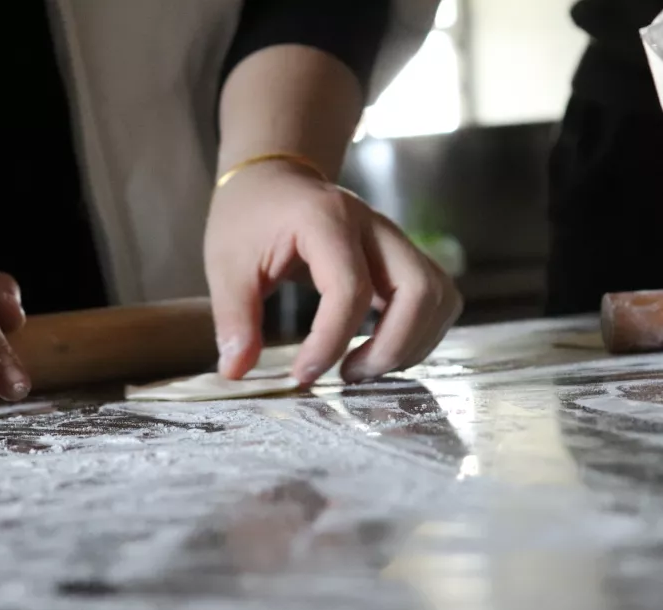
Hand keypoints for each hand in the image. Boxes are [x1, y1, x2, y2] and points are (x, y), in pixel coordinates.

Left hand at [204, 162, 462, 384]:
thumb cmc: (249, 216)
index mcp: (327, 220)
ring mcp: (395, 240)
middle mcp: (374, 226)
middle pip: (420, 290)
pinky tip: (379, 351)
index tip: (302, 375)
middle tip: (347, 376)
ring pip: (439, 296)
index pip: (350, 288)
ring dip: (412, 343)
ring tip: (364, 367)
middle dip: (392, 347)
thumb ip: (234, 319)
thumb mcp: (226, 266)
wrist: (274, 177)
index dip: (331, 340)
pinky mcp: (402, 257)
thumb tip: (235, 372)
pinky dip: (418, 333)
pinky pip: (434, 298)